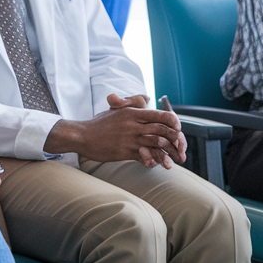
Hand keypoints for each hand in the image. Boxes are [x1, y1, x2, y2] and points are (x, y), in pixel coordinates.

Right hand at [47, 94, 185, 166]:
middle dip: (176, 140)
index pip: (161, 115)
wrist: (81, 136)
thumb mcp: (116, 110)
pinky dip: (154, 161)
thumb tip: (147, 97)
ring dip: (168, 153)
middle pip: (163, 130)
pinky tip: (156, 164)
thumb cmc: (99, 123)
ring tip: (174, 160)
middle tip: (181, 148)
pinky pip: (145, 157)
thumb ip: (132, 104)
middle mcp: (133, 125)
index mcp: (132, 113)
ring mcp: (129, 139)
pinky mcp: (124, 151)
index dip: (173, 122)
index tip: (177, 129)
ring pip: (157, 144)